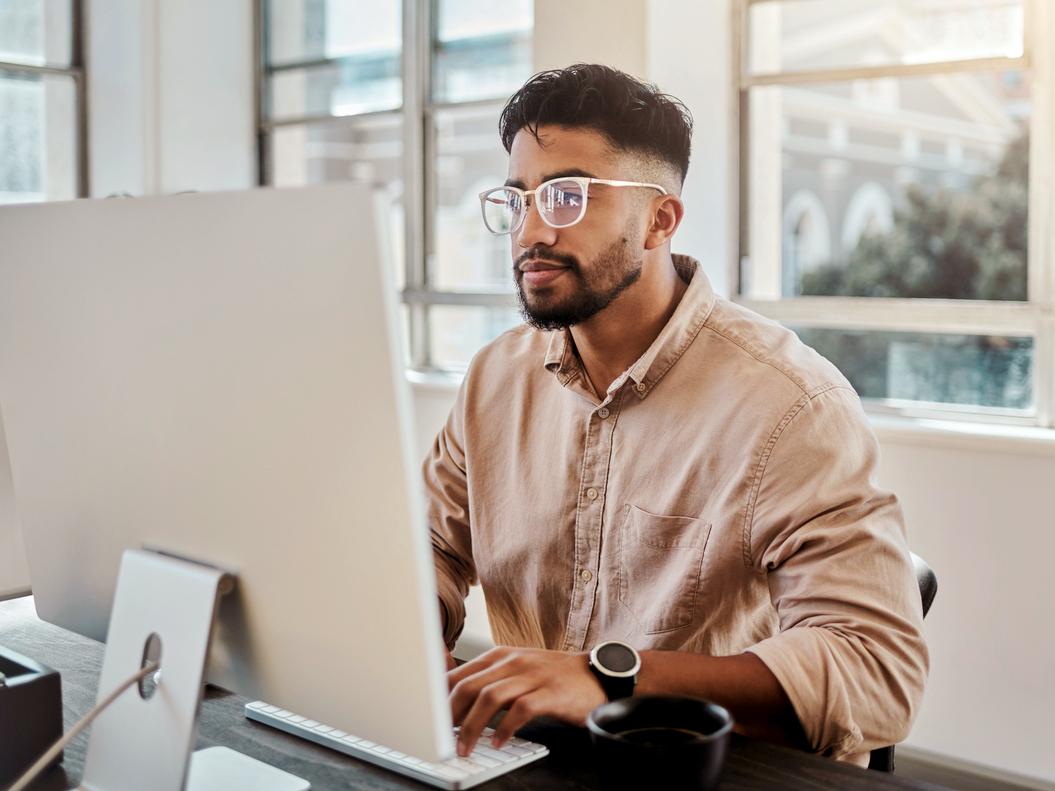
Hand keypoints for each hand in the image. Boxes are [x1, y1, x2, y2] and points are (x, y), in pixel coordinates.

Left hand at [447, 646, 605, 756]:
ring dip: (473, 726)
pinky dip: (505, 728)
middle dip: (451, 716)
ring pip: (490, 698)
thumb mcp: (515, 670)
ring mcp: (532, 676)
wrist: (593, 674)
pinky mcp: (550, 693)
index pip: (460, 674)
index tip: (431, 720)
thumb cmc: (551, 676)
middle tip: (442, 738)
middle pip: (470, 686)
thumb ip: (488, 681)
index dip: (441, 699)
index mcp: (500, 656)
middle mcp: (513, 662)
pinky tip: (499, 742)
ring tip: (465, 747)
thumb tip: (455, 702)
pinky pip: (521, 710)